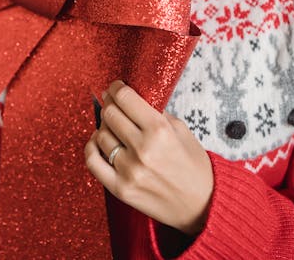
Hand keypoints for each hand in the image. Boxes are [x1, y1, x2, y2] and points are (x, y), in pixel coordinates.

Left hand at [84, 80, 213, 234]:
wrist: (202, 206)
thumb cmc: (194, 165)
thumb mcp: (181, 130)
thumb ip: (155, 112)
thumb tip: (129, 96)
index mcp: (159, 131)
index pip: (124, 98)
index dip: (116, 88)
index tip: (116, 87)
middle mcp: (143, 150)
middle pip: (110, 114)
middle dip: (109, 104)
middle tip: (112, 102)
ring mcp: (129, 171)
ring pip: (100, 135)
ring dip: (104, 126)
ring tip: (113, 125)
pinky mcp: (120, 189)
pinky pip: (92, 161)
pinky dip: (91, 147)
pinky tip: (99, 141)